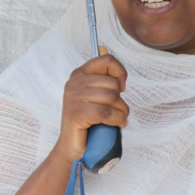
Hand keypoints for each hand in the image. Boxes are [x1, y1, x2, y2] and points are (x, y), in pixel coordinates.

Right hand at [55, 46, 128, 164]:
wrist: (74, 147)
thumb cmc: (89, 120)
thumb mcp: (97, 94)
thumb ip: (102, 74)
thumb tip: (103, 47)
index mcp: (79, 74)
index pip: (106, 60)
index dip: (120, 73)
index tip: (121, 87)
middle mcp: (74, 83)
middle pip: (111, 83)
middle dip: (121, 100)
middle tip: (119, 111)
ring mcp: (73, 98)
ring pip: (111, 98)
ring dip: (121, 112)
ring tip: (119, 119)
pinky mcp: (76, 114)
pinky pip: (106, 112)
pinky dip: (117, 120)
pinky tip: (117, 125)